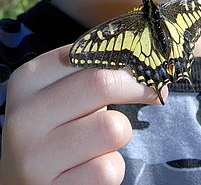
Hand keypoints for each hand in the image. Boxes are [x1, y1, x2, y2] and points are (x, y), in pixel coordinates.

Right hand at [0, 44, 166, 183]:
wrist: (22, 183)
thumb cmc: (54, 128)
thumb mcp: (60, 92)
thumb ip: (92, 71)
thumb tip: (150, 64)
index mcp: (27, 80)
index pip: (90, 53)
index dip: (126, 57)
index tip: (144, 64)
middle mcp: (25, 117)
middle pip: (102, 84)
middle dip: (137, 87)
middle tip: (153, 91)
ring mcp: (35, 158)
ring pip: (113, 128)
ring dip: (121, 133)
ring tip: (102, 140)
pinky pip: (109, 170)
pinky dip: (111, 167)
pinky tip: (91, 168)